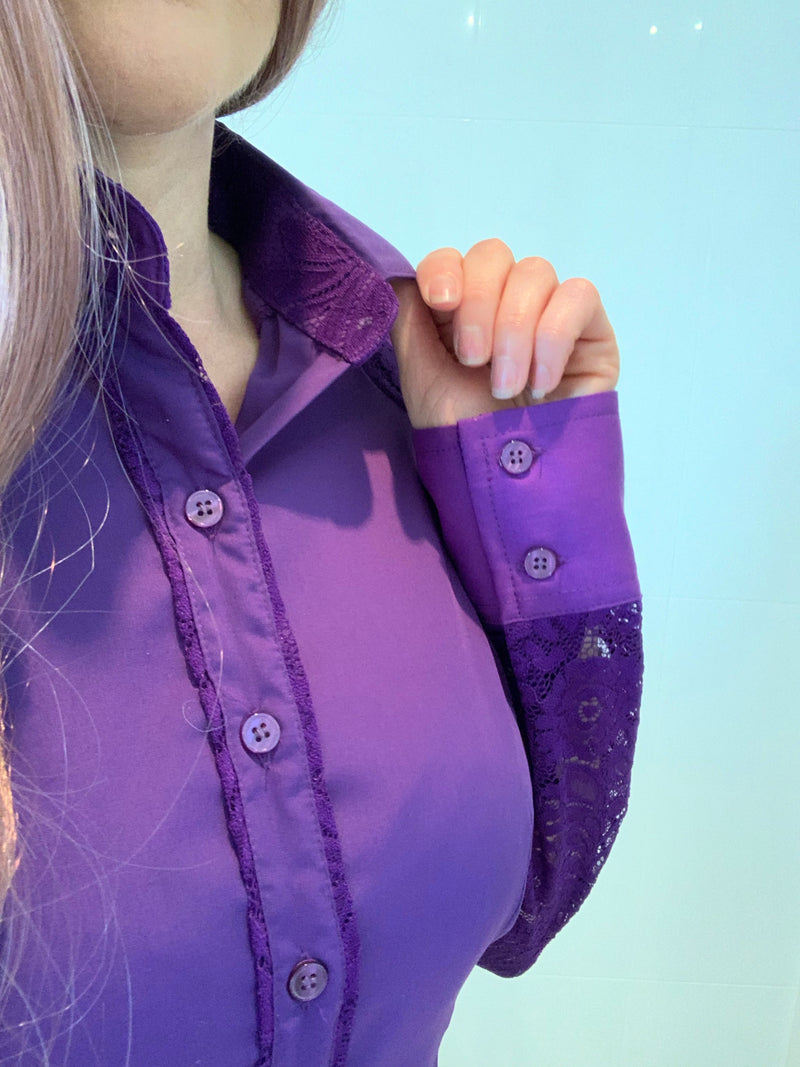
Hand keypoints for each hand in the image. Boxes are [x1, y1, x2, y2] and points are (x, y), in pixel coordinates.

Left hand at [390, 240, 618, 427]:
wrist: (511, 485)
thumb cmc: (465, 435)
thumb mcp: (421, 377)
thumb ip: (409, 320)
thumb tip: (403, 277)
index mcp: (459, 311)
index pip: (453, 259)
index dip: (445, 269)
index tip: (441, 302)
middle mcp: (503, 304)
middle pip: (493, 255)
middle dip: (479, 304)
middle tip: (473, 361)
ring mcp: (549, 313)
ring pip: (535, 273)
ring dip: (514, 330)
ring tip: (506, 387)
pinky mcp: (591, 332)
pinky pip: (579, 296)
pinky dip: (554, 336)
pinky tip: (541, 383)